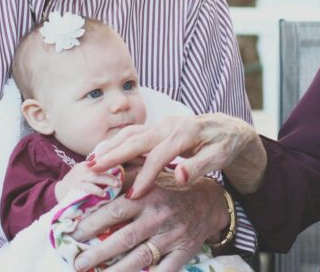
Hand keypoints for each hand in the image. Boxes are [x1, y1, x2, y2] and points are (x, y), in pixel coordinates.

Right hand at [54, 161, 122, 201]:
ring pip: (94, 176)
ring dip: (107, 180)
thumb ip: (99, 172)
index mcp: (87, 164)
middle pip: (99, 167)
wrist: (59, 191)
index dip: (112, 162)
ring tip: (116, 185)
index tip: (122, 168)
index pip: (101, 160)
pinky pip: (87, 188)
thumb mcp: (86, 173)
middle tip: (120, 180)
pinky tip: (103, 194)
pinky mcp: (75, 187)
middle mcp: (83, 168)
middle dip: (111, 174)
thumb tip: (118, 173)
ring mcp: (78, 177)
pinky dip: (96, 190)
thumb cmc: (76, 183)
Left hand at [71, 174, 228, 271]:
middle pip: (125, 238)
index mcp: (149, 195)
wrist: (210, 201)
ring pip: (141, 258)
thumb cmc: (172, 187)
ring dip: (116, 270)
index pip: (116, 210)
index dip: (93, 223)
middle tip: (78, 263)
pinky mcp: (184, 252)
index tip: (73, 233)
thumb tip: (95, 168)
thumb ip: (126, 173)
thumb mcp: (152, 174)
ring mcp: (172, 236)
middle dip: (98, 253)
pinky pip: (164, 270)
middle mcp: (159, 216)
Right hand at [88, 113, 266, 196]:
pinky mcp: (158, 127)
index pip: (160, 156)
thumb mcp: (220, 157)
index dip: (145, 176)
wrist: (229, 128)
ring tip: (90, 162)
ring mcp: (162, 124)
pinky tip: (104, 154)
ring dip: (110, 146)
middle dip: (114, 155)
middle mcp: (170, 124)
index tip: (132, 195)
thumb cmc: (224, 145)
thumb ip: (199, 167)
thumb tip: (180, 177)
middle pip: (137, 139)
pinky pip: (134, 134)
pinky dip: (117, 142)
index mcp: (185, 132)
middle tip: (92, 170)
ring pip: (131, 133)